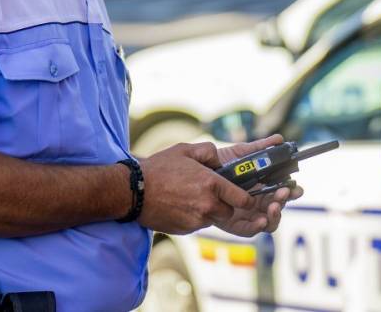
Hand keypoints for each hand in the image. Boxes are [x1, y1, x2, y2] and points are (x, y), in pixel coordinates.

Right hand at [138, 142, 253, 234]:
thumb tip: (220, 160)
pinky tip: (181, 205)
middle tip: (213, 194)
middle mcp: (207, 205)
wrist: (133, 192)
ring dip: (209, 211)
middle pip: (230, 212)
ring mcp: (196, 220)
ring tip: (191, 197)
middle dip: (226, 205)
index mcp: (211, 184)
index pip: (243, 199)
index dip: (247, 199)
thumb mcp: (185, 150)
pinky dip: (194, 217)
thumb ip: (209, 151)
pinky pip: (198, 224)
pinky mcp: (186, 230)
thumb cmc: (159, 168)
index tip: (246, 197)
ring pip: (213, 219)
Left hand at [214, 135, 304, 236]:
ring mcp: (249, 215)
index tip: (296, 186)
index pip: (283, 190)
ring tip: (274, 205)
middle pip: (279, 204)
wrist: (198, 175)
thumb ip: (260, 147)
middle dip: (285, 199)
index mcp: (265, 187)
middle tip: (285, 192)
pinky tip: (262, 220)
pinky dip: (258, 226)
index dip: (293, 190)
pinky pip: (250, 230)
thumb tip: (279, 139)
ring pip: (270, 220)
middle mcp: (260, 202)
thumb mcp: (241, 153)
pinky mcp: (236, 225)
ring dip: (275, 214)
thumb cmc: (222, 165)